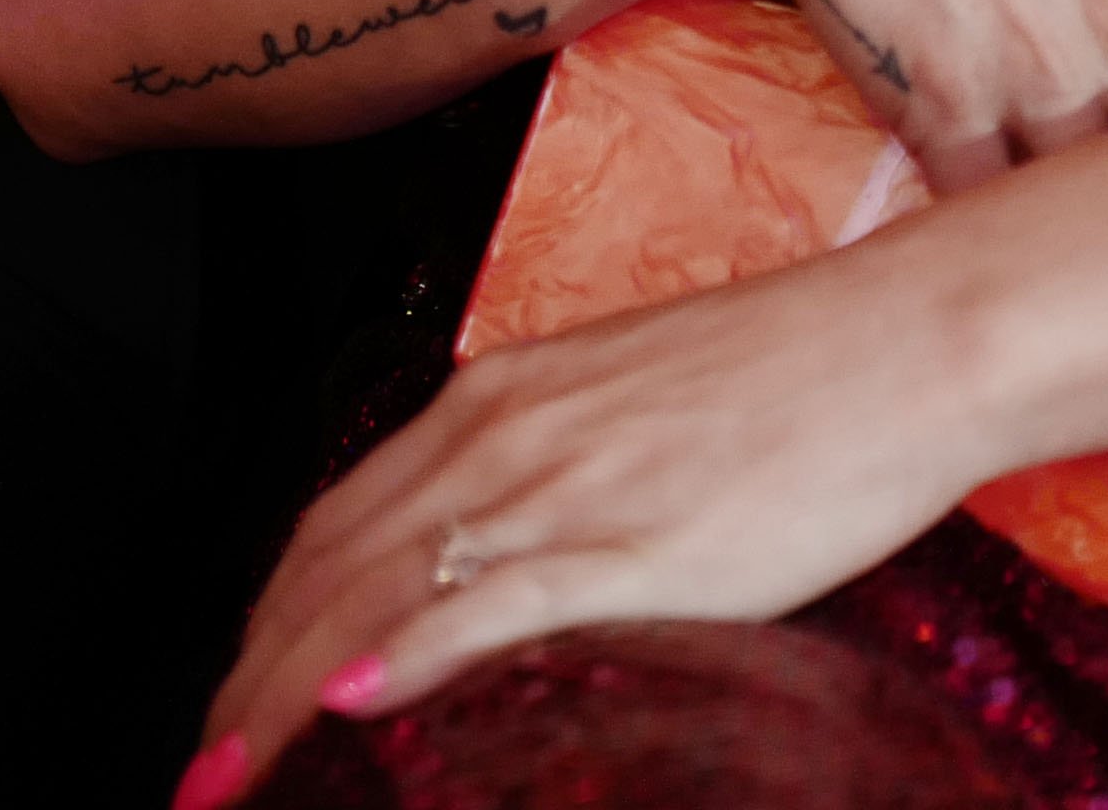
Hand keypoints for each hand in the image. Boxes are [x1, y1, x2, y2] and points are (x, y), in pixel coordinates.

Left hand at [184, 263, 993, 799]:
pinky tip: (356, 702)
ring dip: (290, 691)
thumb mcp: (633, 417)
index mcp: (499, 400)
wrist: (904, 341)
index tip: (232, 700)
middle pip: (328, 570)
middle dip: (250, 680)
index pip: (333, 524)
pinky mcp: (633, 537)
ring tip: (238, 771)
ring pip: (382, 593)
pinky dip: (412, 654)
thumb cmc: (794, 382)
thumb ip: (551, 479)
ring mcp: (562, 485)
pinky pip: (492, 602)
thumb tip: (498, 561)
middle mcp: (504, 434)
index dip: (265, 622)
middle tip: (203, 769)